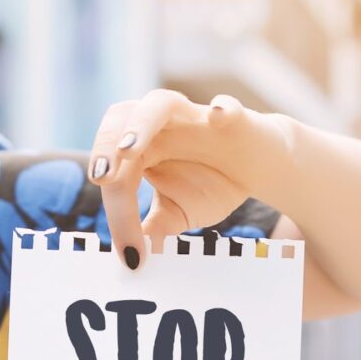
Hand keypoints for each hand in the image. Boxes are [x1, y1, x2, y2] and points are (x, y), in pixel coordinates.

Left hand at [87, 90, 294, 268]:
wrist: (258, 169)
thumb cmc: (213, 183)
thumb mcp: (180, 212)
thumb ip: (156, 226)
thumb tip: (130, 256)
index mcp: (140, 148)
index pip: (116, 173)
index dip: (118, 212)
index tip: (130, 251)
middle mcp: (159, 126)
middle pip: (120, 119)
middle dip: (104, 146)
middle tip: (101, 179)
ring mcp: (193, 117)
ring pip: (158, 103)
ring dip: (140, 123)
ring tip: (128, 150)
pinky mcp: (233, 118)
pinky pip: (226, 107)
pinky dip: (221, 109)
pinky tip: (216, 117)